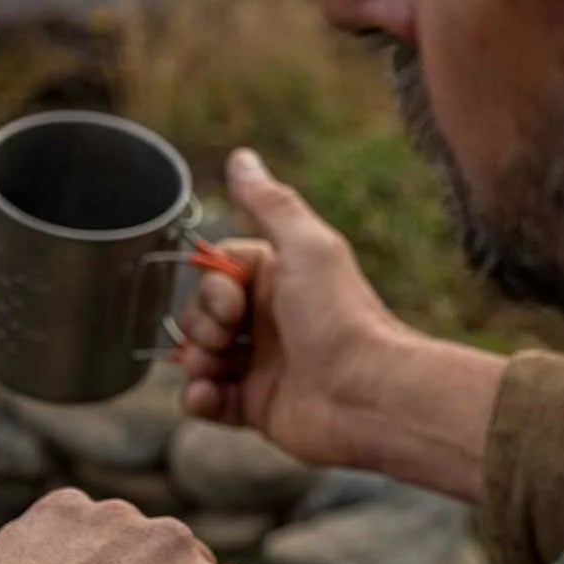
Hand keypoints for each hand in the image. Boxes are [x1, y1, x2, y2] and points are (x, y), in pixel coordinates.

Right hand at [178, 149, 419, 468]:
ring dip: (196, 361)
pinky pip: (206, 400)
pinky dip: (199, 398)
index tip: (235, 303)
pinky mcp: (254, 406)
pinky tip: (212, 396)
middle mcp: (267, 320)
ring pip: (198, 356)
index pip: (216, 273)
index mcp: (277, 279)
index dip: (212, 288)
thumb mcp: (306, 247)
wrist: (367, 394)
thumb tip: (241, 157)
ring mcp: (259, 364)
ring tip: (217, 369)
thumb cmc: (340, 317)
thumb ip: (271, 203)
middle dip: (201, 326)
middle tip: (230, 338)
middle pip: (201, 313)